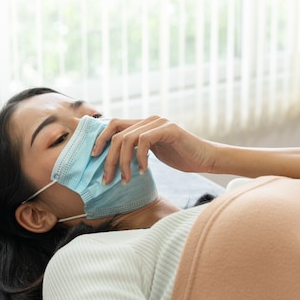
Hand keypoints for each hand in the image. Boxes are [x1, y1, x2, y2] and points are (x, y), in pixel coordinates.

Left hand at [91, 116, 217, 183]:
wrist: (206, 159)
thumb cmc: (182, 158)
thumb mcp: (154, 154)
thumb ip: (137, 151)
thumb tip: (116, 161)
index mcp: (144, 124)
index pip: (114, 125)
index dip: (100, 138)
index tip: (93, 157)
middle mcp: (149, 120)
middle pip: (117, 133)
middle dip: (109, 158)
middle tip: (107, 178)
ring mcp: (159, 122)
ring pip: (127, 139)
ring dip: (123, 162)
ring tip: (126, 179)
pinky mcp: (169, 129)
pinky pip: (144, 141)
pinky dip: (140, 158)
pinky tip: (144, 171)